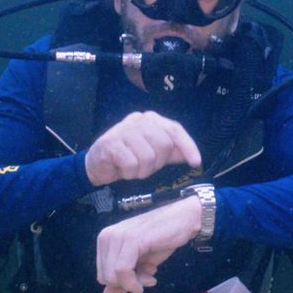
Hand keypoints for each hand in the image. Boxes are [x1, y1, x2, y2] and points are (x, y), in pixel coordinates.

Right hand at [84, 111, 201, 185]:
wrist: (97, 164)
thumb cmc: (128, 157)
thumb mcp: (153, 154)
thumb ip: (172, 152)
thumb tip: (195, 157)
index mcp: (151, 119)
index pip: (174, 129)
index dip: (188, 146)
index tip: (196, 162)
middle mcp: (139, 119)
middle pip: (163, 145)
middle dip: (157, 163)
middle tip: (144, 167)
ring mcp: (124, 129)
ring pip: (148, 157)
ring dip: (141, 171)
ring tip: (132, 169)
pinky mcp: (111, 142)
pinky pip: (132, 164)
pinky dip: (129, 173)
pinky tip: (121, 169)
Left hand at [96, 195, 201, 292]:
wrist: (183, 219)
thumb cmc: (161, 239)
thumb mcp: (139, 264)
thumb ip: (122, 281)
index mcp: (105, 240)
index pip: (102, 276)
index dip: (122, 283)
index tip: (141, 277)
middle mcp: (106, 236)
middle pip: (106, 279)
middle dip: (128, 284)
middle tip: (148, 276)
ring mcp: (117, 237)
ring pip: (113, 277)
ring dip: (135, 284)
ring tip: (151, 275)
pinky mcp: (131, 240)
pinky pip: (123, 271)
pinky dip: (134, 282)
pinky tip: (151, 279)